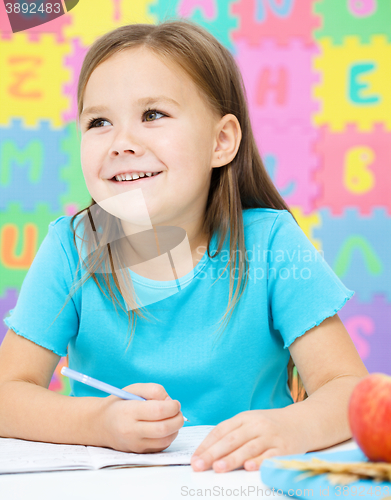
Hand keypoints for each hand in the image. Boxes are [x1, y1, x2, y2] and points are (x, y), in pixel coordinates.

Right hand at [99, 383, 183, 452]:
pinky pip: (161, 447)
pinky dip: (168, 436)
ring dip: (175, 428)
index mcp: (129, 411)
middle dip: (178, 419)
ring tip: (170, 418)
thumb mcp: (134, 389)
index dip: (172, 406)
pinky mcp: (139, 452)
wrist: (101, 424)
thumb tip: (170, 402)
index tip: (175, 403)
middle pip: (164, 428)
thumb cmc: (120, 403)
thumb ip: (154, 390)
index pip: (158, 410)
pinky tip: (164, 427)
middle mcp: (131, 431)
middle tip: (177, 411)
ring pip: (165, 440)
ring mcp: (135, 444)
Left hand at [190, 408, 307, 472]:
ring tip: (218, 468)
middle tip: (199, 465)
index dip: (206, 445)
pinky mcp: (284, 448)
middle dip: (213, 453)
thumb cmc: (270, 425)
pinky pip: (269, 456)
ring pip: (248, 448)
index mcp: (244, 418)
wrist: (302, 422)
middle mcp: (256, 425)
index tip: (195, 458)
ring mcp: (270, 436)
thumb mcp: (250, 422)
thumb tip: (208, 452)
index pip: (221, 430)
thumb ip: (232, 434)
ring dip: (232, 458)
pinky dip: (258, 462)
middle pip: (231, 439)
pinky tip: (248, 468)